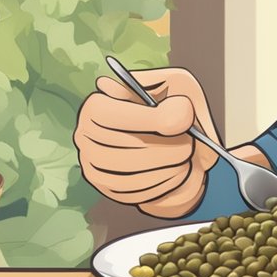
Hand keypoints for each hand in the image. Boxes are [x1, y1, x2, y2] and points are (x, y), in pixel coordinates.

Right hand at [75, 67, 221, 218]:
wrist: (178, 140)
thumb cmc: (174, 108)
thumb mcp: (174, 83)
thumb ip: (169, 88)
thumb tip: (166, 110)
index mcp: (96, 104)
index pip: (107, 115)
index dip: (147, 120)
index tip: (182, 122)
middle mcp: (85, 135)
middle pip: (121, 148)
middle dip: (164, 148)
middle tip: (190, 144)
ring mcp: (93, 165)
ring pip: (127, 174)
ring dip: (165, 168)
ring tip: (186, 157)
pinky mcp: (106, 188)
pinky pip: (131, 193)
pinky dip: (160, 184)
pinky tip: (178, 172)